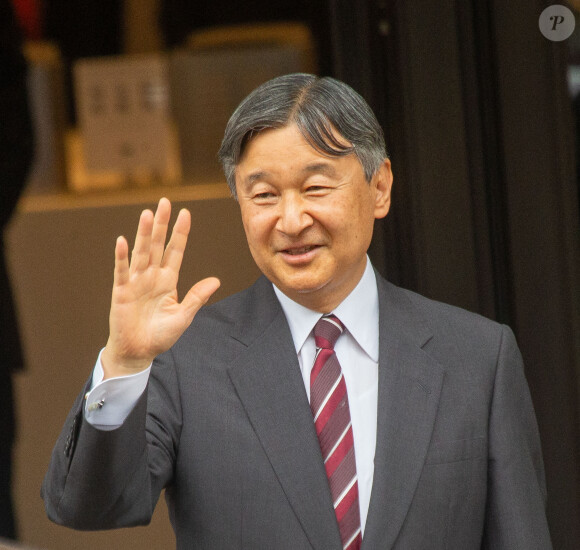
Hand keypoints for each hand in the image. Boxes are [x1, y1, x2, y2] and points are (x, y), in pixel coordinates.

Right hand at [101, 198, 219, 377]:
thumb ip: (197, 297)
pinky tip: (122, 241)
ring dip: (144, 234)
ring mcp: (136, 282)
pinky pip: (122, 271)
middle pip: (158, 245)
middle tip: (165, 202)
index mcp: (168, 280)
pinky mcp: (121, 292)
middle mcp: (152, 276)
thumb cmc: (161, 335)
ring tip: (148, 214)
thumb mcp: (184, 316)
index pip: (175, 251)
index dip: (180, 233)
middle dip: (162, 224)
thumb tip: (216, 280)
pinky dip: (122, 257)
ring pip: (141, 253)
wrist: (139, 352)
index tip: (186, 213)